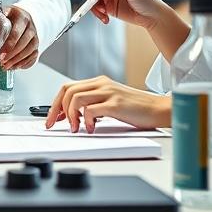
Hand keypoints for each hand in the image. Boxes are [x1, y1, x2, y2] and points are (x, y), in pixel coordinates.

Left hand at [0, 5, 39, 69]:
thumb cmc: (9, 17)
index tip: (0, 54)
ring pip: (30, 51)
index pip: (16, 33)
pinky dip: (25, 63)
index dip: (8, 45)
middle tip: (2, 62)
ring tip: (7, 66)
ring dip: (18, 60)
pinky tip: (16, 66)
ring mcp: (35, 36)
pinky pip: (34, 56)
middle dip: (12, 55)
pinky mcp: (36, 45)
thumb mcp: (1, 15)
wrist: (22, 17)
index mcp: (21, 18)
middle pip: (24, 43)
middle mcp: (31, 27)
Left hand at [44, 76, 171, 132]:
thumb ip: (93, 104)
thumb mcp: (111, 102)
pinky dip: (86, 121)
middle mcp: (102, 84)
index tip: (52, 119)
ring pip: (75, 99)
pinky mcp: (116, 104)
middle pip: (67, 91)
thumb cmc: (137, 109)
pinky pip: (91, 110)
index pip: (68, 87)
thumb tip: (72, 117)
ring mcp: (109, 92)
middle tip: (57, 125)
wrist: (159, 109)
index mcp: (99, 82)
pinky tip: (91, 129)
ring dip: (71, 116)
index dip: (56, 103)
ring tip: (77, 128)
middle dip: (57, 110)